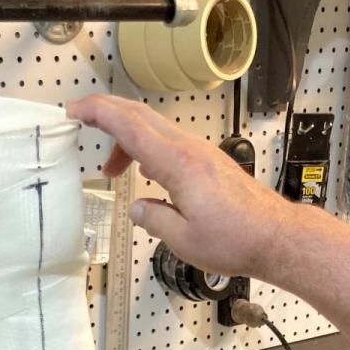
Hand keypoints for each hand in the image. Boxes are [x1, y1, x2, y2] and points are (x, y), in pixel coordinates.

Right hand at [68, 94, 292, 280]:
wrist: (274, 237)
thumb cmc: (237, 239)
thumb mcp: (183, 240)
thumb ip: (153, 219)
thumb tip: (137, 209)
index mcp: (177, 163)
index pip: (128, 125)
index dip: (98, 113)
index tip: (75, 110)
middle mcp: (190, 150)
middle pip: (140, 117)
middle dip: (107, 118)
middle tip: (82, 123)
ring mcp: (202, 153)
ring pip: (155, 131)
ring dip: (129, 142)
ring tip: (114, 169)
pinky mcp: (210, 163)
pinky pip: (171, 145)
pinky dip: (149, 150)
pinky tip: (146, 171)